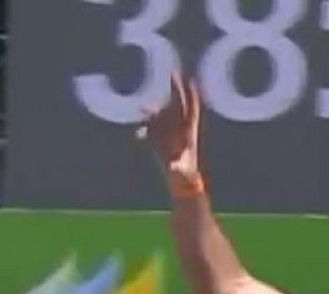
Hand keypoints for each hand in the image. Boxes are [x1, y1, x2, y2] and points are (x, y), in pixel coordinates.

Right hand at [138, 73, 202, 188]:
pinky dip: (145, 131)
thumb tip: (172, 167)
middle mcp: (180, 130)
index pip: (190, 109)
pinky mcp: (161, 142)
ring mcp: (171, 135)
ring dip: (153, 111)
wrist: (182, 185)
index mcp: (189, 133)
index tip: (188, 79)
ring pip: (162, 117)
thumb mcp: (181, 173)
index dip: (190, 94)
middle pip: (178, 105)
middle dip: (175, 89)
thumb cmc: (185, 178)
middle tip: (172, 72)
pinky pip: (152, 132)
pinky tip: (138, 135)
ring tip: (143, 107)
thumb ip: (176, 168)